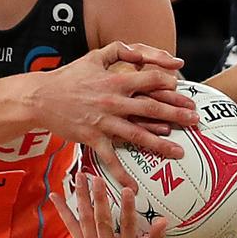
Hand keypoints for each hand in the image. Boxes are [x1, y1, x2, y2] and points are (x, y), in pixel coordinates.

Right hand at [38, 42, 197, 189]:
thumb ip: (119, 50)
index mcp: (116, 80)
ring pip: (137, 135)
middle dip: (177, 114)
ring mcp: (104, 122)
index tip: (183, 90)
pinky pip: (110, 158)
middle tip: (195, 120)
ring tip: (181, 152)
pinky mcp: (92, 138)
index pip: (150, 80)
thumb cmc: (70, 76)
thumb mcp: (94, 56)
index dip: (168, 84)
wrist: (41, 98)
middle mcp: (113, 101)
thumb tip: (141, 52)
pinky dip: (122, 174)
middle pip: (151, 109)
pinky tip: (135, 187)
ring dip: (161, 144)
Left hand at [52, 174, 170, 237]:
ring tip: (80, 177)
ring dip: (81, 198)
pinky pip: (72, 228)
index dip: (127, 208)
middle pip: (101, 221)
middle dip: (98, 198)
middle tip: (96, 178)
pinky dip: (63, 212)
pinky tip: (55, 196)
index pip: (127, 227)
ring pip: (85, 221)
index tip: (127, 190)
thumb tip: (162, 220)